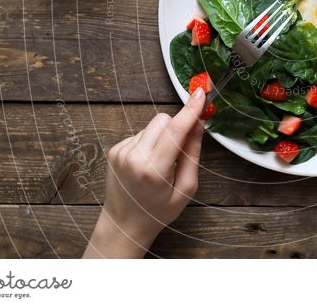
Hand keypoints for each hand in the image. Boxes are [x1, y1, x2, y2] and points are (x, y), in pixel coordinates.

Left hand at [83, 88, 205, 257]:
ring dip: (162, 136)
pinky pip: (141, 133)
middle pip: (163, 120)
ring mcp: (121, 152)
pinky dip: (150, 143)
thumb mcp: (186, 188)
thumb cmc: (158, 211)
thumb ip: (192, 153)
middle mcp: (134, 157)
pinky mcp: (115, 149)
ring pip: (152, 125)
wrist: (124, 224)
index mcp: (154, 170)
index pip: (176, 130)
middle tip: (179, 150)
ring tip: (161, 163)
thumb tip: (198, 123)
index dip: (190, 110)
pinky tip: (148, 163)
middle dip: (176, 127)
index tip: (201, 93)